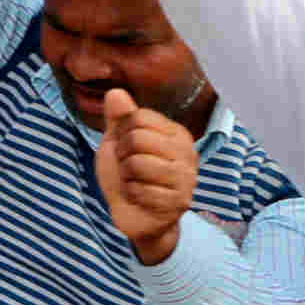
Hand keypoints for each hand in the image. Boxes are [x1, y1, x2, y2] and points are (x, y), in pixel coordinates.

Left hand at [96, 87, 199, 263]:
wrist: (134, 212)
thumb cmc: (127, 173)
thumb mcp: (118, 140)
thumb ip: (118, 117)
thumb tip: (115, 92)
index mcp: (177, 134)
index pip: (139, 117)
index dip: (122, 132)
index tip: (128, 147)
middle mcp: (188, 154)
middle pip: (138, 138)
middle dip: (122, 155)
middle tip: (129, 167)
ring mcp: (187, 179)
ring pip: (137, 163)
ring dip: (126, 175)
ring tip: (135, 181)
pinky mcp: (179, 203)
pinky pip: (139, 190)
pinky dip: (131, 194)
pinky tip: (140, 198)